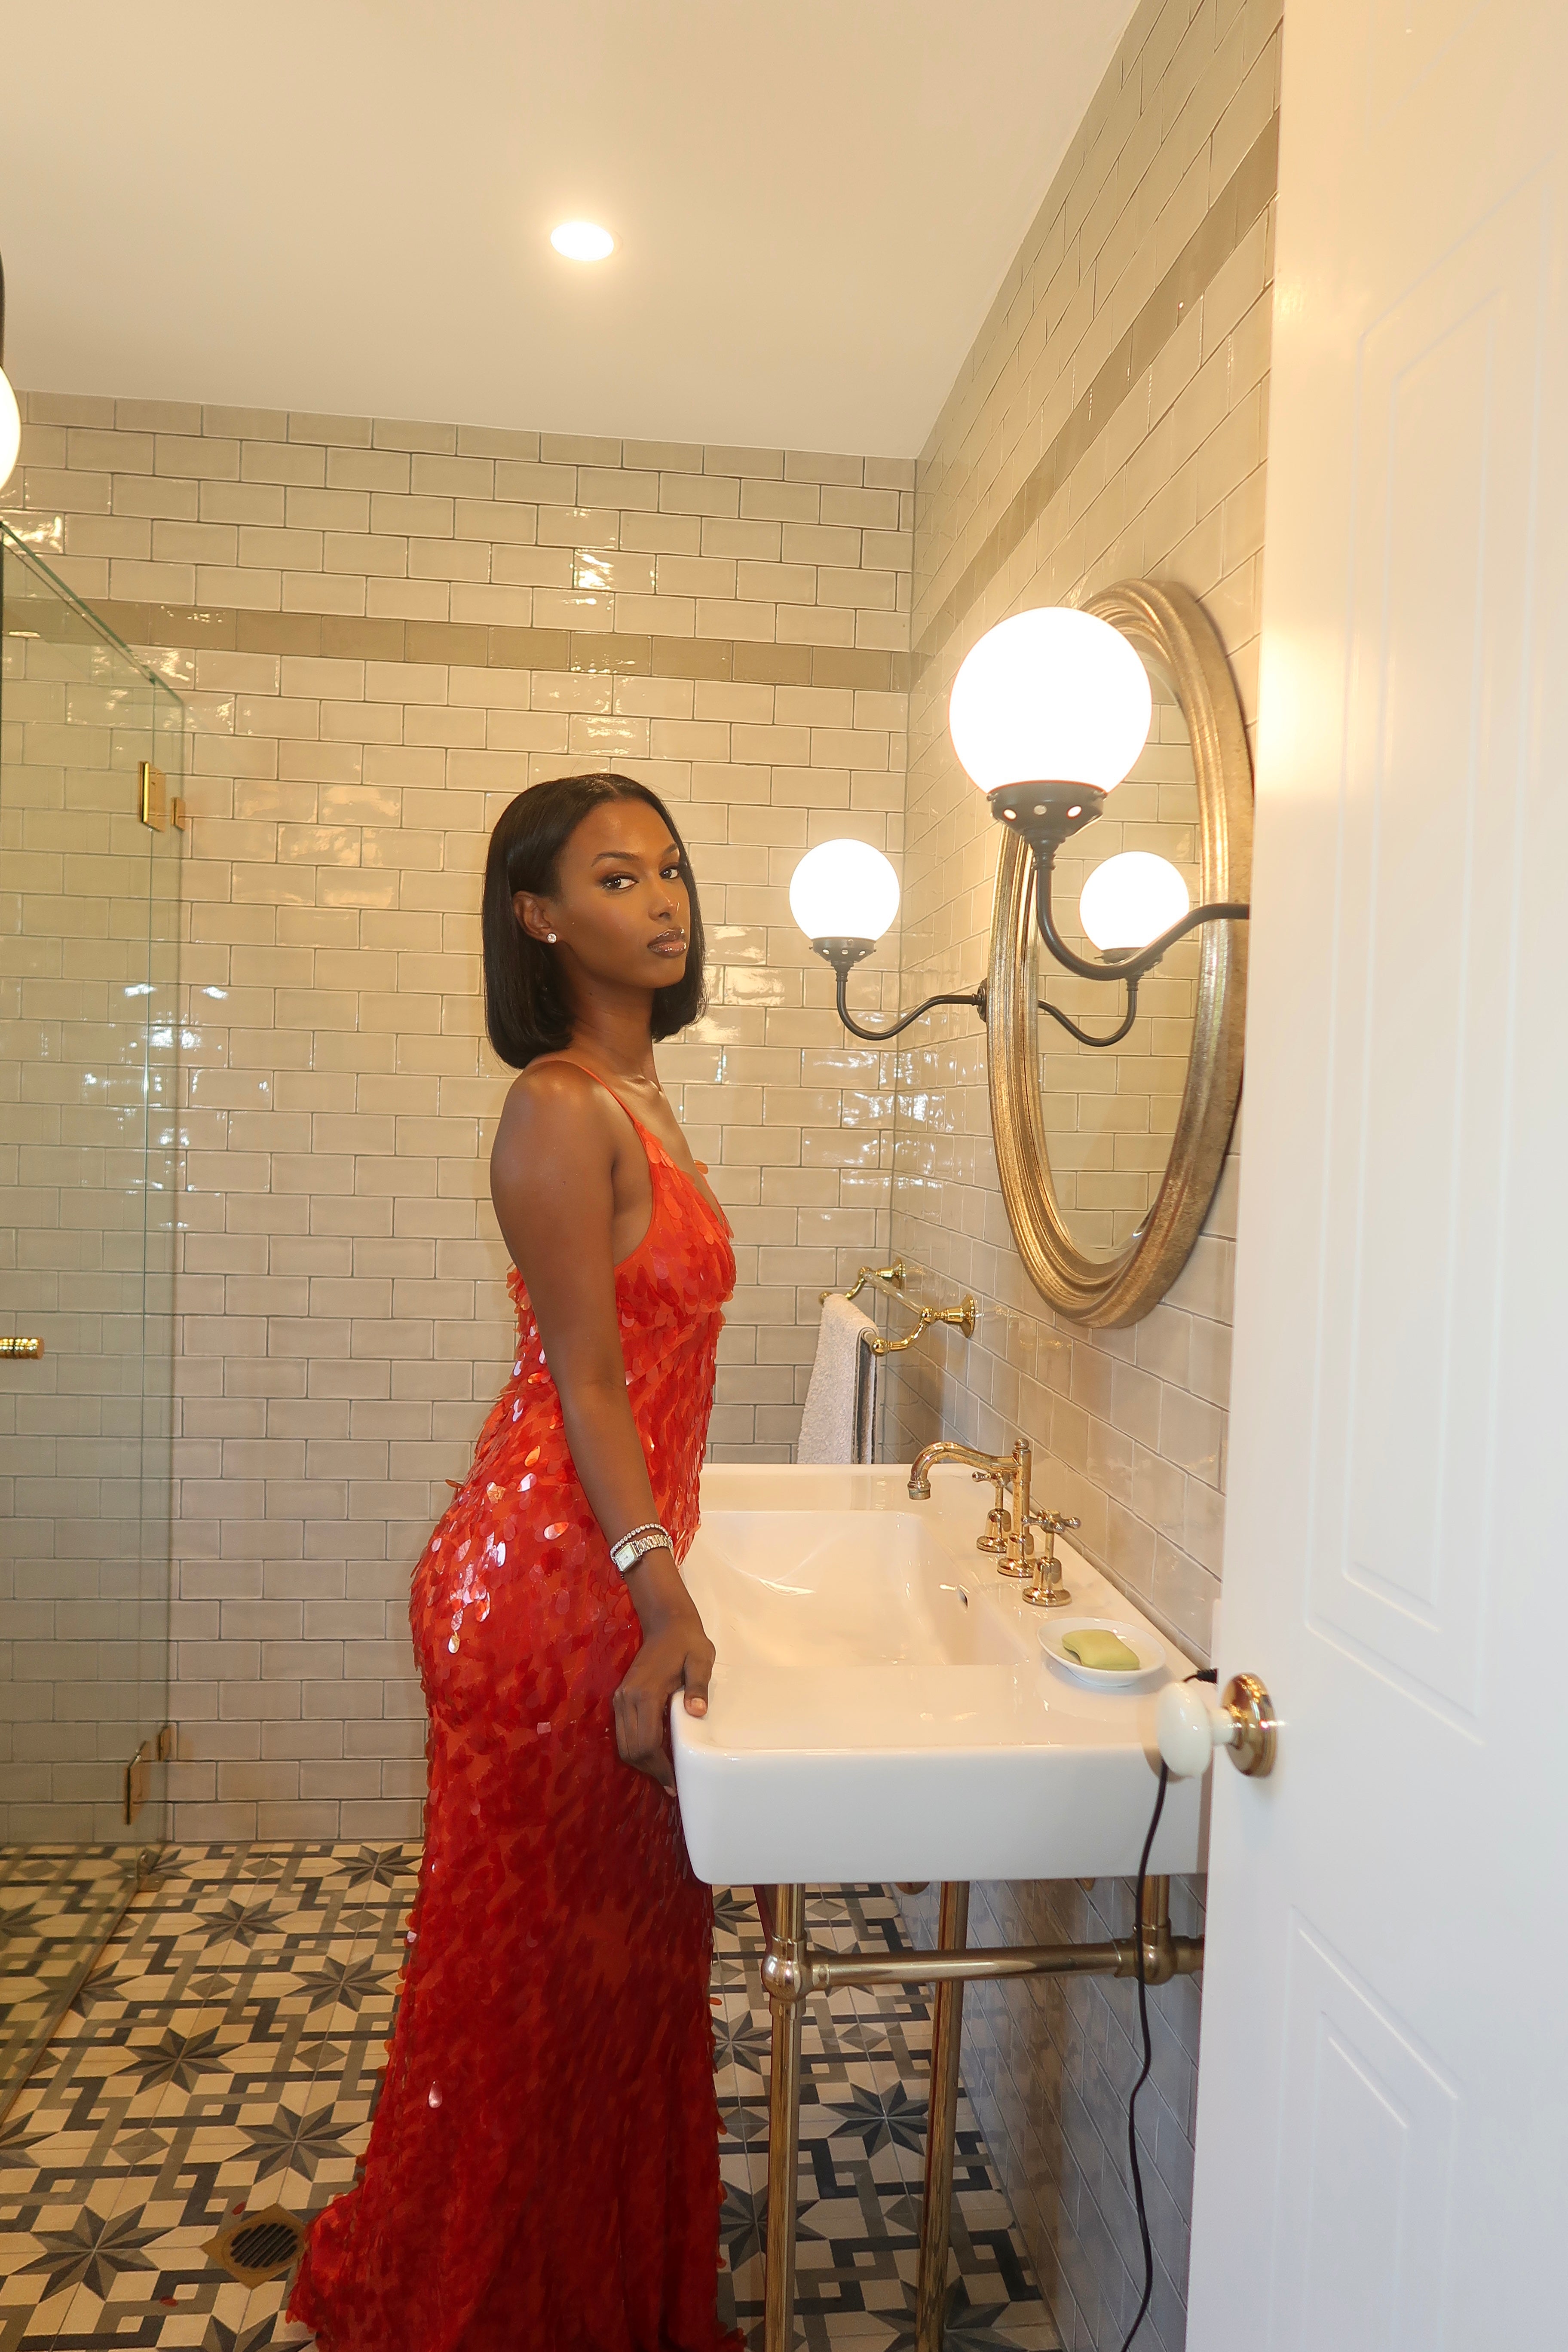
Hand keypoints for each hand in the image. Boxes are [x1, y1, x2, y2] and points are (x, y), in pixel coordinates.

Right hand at [612, 1578, 713, 1793]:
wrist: (666, 1623)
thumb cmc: (688, 1643)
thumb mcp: (700, 1660)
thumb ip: (698, 1687)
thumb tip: (697, 1712)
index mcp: (646, 1693)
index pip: (647, 1743)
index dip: (660, 1768)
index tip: (674, 1783)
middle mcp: (627, 1698)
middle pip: (631, 1750)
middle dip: (650, 1770)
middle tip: (671, 1783)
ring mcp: (621, 1698)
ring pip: (623, 1744)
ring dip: (641, 1762)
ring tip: (664, 1772)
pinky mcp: (621, 1697)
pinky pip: (623, 1732)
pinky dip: (636, 1748)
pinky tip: (655, 1753)